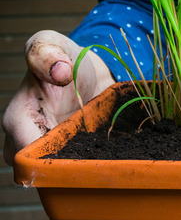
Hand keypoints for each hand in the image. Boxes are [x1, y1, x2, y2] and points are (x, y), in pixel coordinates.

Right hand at [2, 31, 114, 165]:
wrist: (88, 67)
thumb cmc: (61, 56)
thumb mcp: (50, 44)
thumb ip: (46, 52)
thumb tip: (59, 71)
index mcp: (19, 119)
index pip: (23, 153)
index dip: (45, 157)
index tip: (76, 146)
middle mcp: (34, 141)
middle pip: (44, 173)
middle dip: (71, 169)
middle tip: (103, 153)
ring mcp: (57, 150)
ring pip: (67, 175)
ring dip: (90, 170)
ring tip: (115, 155)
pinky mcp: (80, 152)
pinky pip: (88, 168)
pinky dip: (105, 164)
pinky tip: (124, 155)